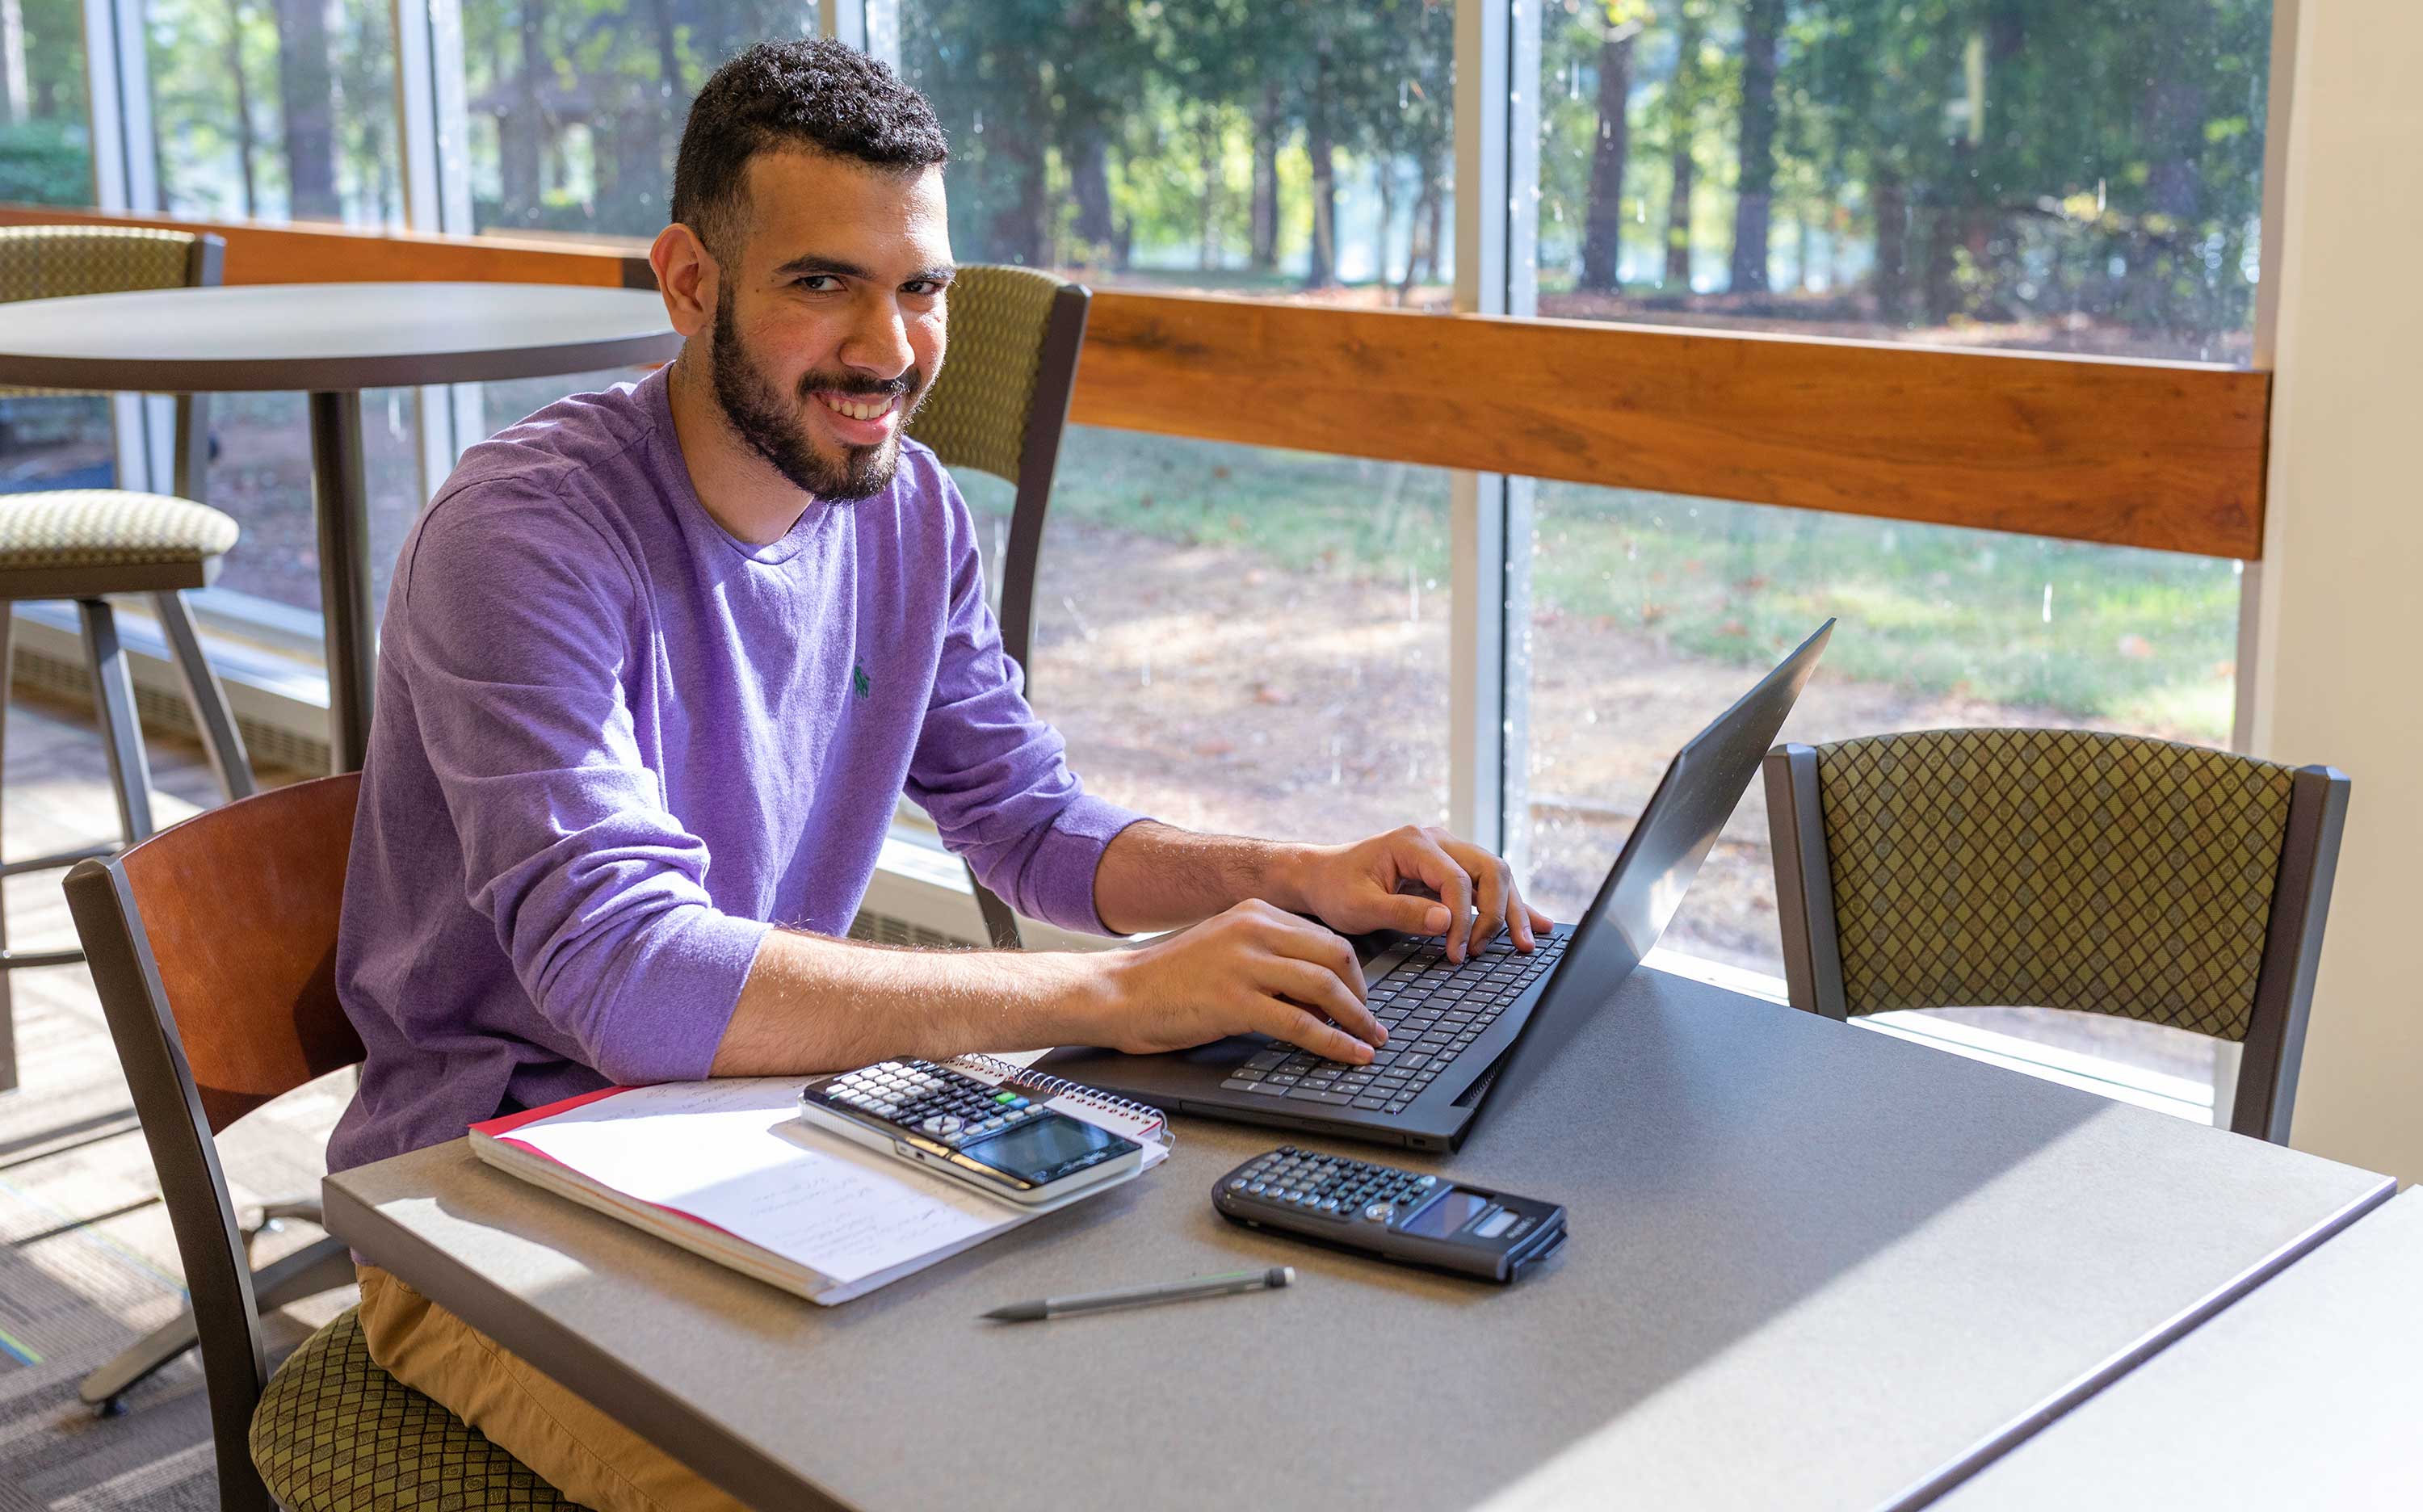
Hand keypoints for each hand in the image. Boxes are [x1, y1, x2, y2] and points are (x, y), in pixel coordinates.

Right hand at [1086, 899, 1383, 1063]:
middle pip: (1336, 954)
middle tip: (1370, 1022)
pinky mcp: (1234, 1000)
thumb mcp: (1225, 950)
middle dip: (1362, 993)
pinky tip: (1349, 1054)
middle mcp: (1254, 929)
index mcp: (1255, 912)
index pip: (1324, 935)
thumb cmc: (1169, 979)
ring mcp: (1244, 962)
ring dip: (1356, 1018)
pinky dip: (1333, 1042)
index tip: (1362, 998)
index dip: (1353, 972)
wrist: (1119, 993)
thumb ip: (1269, 958)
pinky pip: (1300, 1022)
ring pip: (1325, 985)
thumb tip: (1318, 993)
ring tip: (1370, 1041)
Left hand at [1286, 824, 1553, 962]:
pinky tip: (1537, 923)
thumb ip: (1402, 914)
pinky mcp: (1451, 868)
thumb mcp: (1359, 907)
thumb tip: (1447, 922)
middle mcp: (1437, 840)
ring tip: (1524, 944)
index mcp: (1413, 843)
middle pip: (1490, 869)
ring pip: (1496, 874)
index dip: (1463, 919)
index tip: (1455, 953)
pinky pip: (1488, 884)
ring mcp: (1447, 851)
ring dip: (1512, 910)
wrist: (1321, 876)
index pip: (1458, 879)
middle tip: (1484, 950)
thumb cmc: (1335, 888)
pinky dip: (1511, 904)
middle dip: (1498, 913)